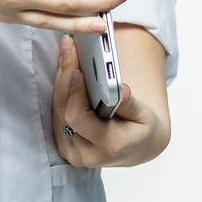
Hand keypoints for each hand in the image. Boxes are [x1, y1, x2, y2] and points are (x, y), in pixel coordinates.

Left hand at [52, 33, 170, 167]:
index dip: (74, 93)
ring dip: (61, 80)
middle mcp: (85, 154)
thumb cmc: (142, 130)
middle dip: (65, 77)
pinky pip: (56, 113)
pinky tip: (66, 69)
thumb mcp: (145, 117)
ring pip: (56, 110)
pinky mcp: (64, 144)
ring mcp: (72, 152)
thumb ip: (130, 104)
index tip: (77, 70)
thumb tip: (119, 89)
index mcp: (108, 146)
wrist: (137, 148)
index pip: (77, 117)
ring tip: (67, 53)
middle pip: (63, 110)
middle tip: (68, 48)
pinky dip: (62, 90)